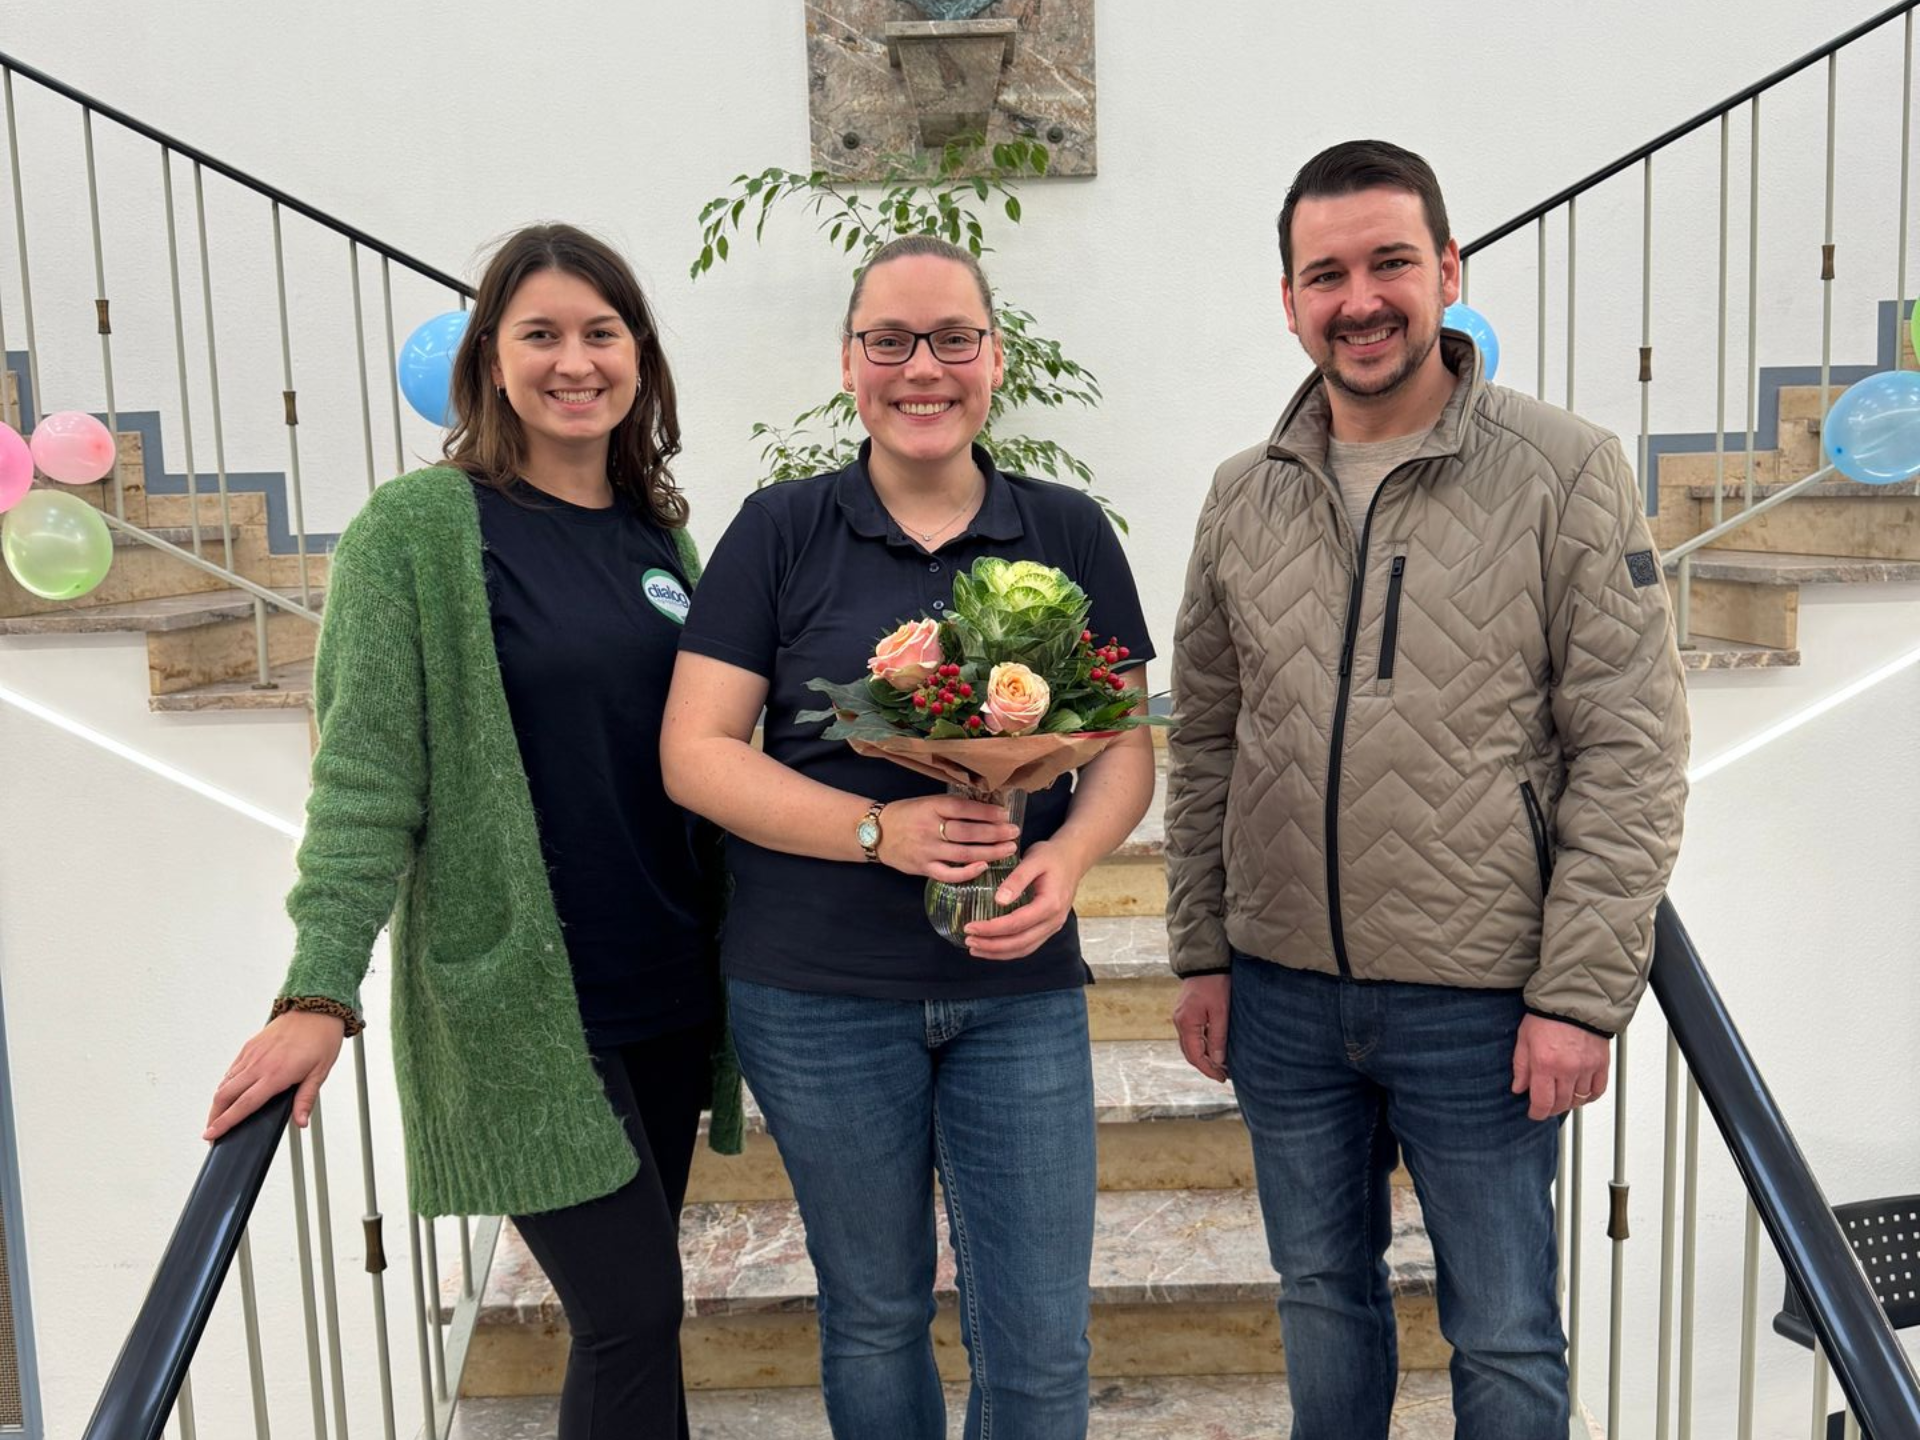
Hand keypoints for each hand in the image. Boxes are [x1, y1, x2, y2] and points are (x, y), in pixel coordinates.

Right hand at [204, 1009, 347, 1140]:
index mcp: (276, 1074)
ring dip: (218, 1101)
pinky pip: (232, 1069)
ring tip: (218, 1115)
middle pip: (225, 1095)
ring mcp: (252, 1054)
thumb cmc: (321, 1038)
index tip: (211, 1134)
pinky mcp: (250, 1046)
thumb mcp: (320, 1073)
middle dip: (214, 1116)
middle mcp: (259, 1064)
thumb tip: (300, 1121)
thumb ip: (306, 1099)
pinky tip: (230, 1092)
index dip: (225, 1122)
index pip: (244, 1105)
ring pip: (225, 1082)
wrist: (317, 1008)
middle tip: (211, 1131)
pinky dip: (226, 1083)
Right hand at [875, 794, 1019, 882]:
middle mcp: (929, 828)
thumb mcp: (927, 802)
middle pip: (967, 832)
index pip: (963, 808)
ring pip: (963, 853)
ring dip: (989, 852)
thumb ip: (951, 806)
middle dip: (995, 833)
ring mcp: (926, 850)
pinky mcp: (923, 868)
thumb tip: (986, 807)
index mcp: (930, 807)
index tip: (1005, 813)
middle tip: (1014, 832)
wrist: (876, 833)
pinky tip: (983, 867)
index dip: (986, 811)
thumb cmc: (907, 815)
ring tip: (1009, 849)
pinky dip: (967, 872)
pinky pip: (948, 874)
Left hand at [962, 838, 1088, 960]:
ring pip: (1024, 948)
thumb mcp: (1034, 859)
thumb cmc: (1052, 856)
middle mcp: (1054, 920)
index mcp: (1050, 904)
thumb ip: (1017, 880)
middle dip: (992, 945)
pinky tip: (992, 947)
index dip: (991, 929)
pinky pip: (1028, 945)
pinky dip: (1009, 950)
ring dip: (999, 952)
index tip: (970, 927)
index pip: (1017, 923)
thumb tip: (998, 900)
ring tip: (975, 948)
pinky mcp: (1048, 927)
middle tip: (968, 940)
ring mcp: (1053, 926)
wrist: (1073, 858)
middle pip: (1020, 942)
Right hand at [1173, 974, 1231, 1081]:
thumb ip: (1218, 1036)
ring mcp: (1181, 1017)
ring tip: (1220, 1064)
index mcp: (1186, 1023)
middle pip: (1189, 1053)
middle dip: (1205, 1066)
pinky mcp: (1185, 1013)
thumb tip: (1218, 1060)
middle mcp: (1180, 1022)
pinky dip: (1201, 1045)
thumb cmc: (1215, 984)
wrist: (1206, 962)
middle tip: (1222, 1075)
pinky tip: (1214, 1047)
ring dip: (1203, 1056)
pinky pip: (1191, 1035)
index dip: (1208, 1069)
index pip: (1195, 1056)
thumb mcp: (1220, 1012)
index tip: (1222, 1078)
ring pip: (1190, 1045)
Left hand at [1511, 1013, 1610, 1120]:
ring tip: (1561, 1098)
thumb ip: (1521, 1066)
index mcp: (1545, 1064)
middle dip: (1552, 1109)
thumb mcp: (1524, 1039)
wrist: (1573, 1000)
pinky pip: (1598, 1090)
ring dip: (1569, 1103)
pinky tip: (1581, 1093)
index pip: (1542, 1101)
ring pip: (1579, 1099)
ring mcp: (1586, 1067)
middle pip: (1562, 1103)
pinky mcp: (1601, 1063)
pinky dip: (1590, 1096)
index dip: (1537, 1112)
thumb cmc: (1547, 1016)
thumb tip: (1518, 1088)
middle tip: (1546, 1106)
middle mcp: (1567, 1069)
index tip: (1534, 1113)